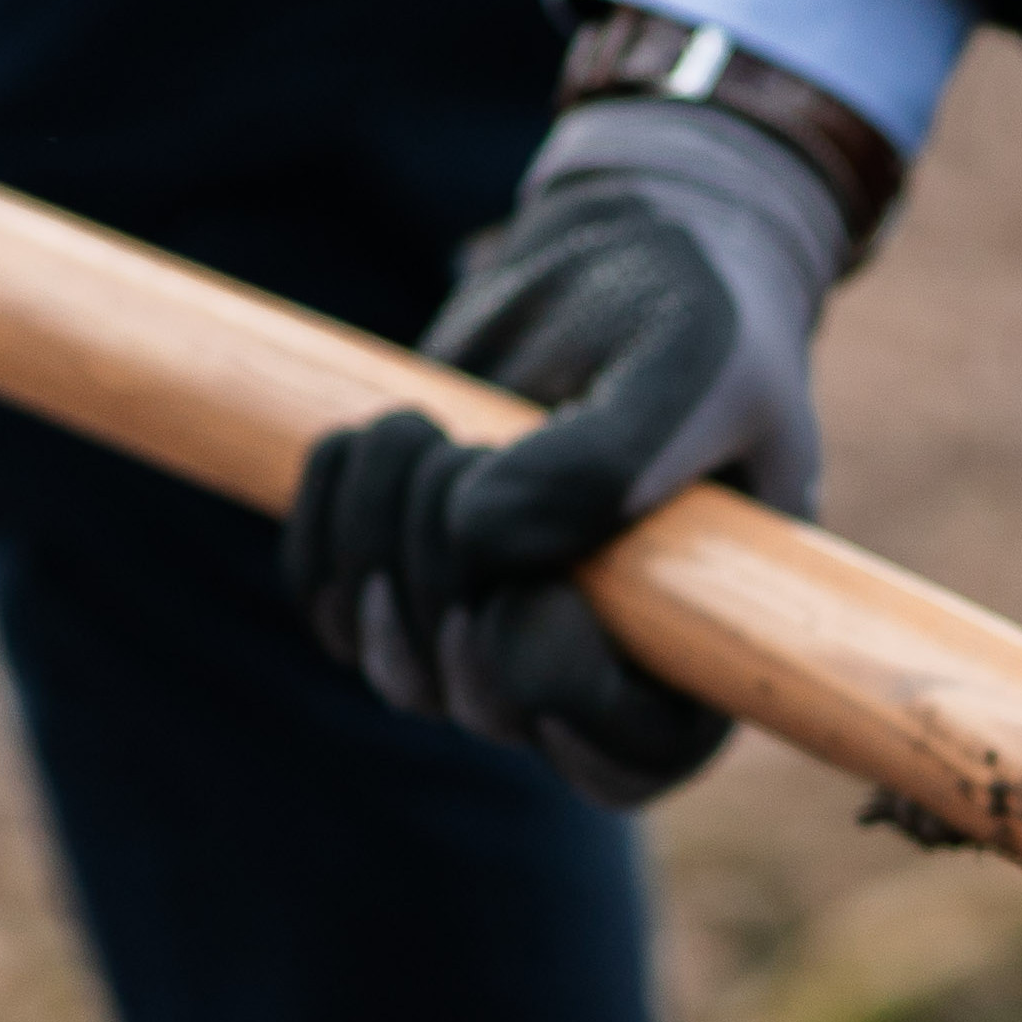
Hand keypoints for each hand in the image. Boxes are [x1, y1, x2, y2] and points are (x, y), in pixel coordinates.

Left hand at [285, 94, 855, 807]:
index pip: (621, 765)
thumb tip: (478, 543)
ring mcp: (488, 639)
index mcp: (697, 656)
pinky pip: (323, 597)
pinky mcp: (404, 585)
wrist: (621, 257)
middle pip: (480, 702)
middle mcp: (592, 673)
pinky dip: (330, 505)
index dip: (558, 694)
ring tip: (427, 418)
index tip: (539, 583)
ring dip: (382, 522)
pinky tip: (376, 431)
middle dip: (454, 563)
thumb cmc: (697, 319)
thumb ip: (607, 466)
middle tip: (474, 444)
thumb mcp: (697, 367)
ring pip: (389, 656)